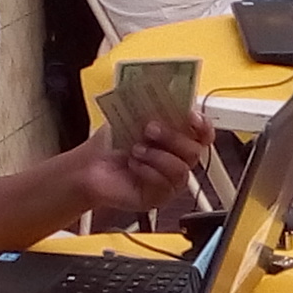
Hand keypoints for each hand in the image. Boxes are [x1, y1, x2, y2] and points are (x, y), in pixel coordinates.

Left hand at [72, 111, 211, 211]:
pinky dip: (147, 172)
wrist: (88, 166)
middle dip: (173, 137)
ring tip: (135, 150)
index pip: (203, 133)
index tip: (191, 117)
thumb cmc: (111, 143)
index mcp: (176, 136)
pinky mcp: (159, 196)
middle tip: (149, 129)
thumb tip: (170, 96)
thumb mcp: (133, 117)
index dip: (203, 126)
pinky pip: (165, 186)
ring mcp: (170, 180)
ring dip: (157, 157)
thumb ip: (154, 109)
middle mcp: (177, 158)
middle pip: (195, 151)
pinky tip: (133, 166)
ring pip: (181, 170)